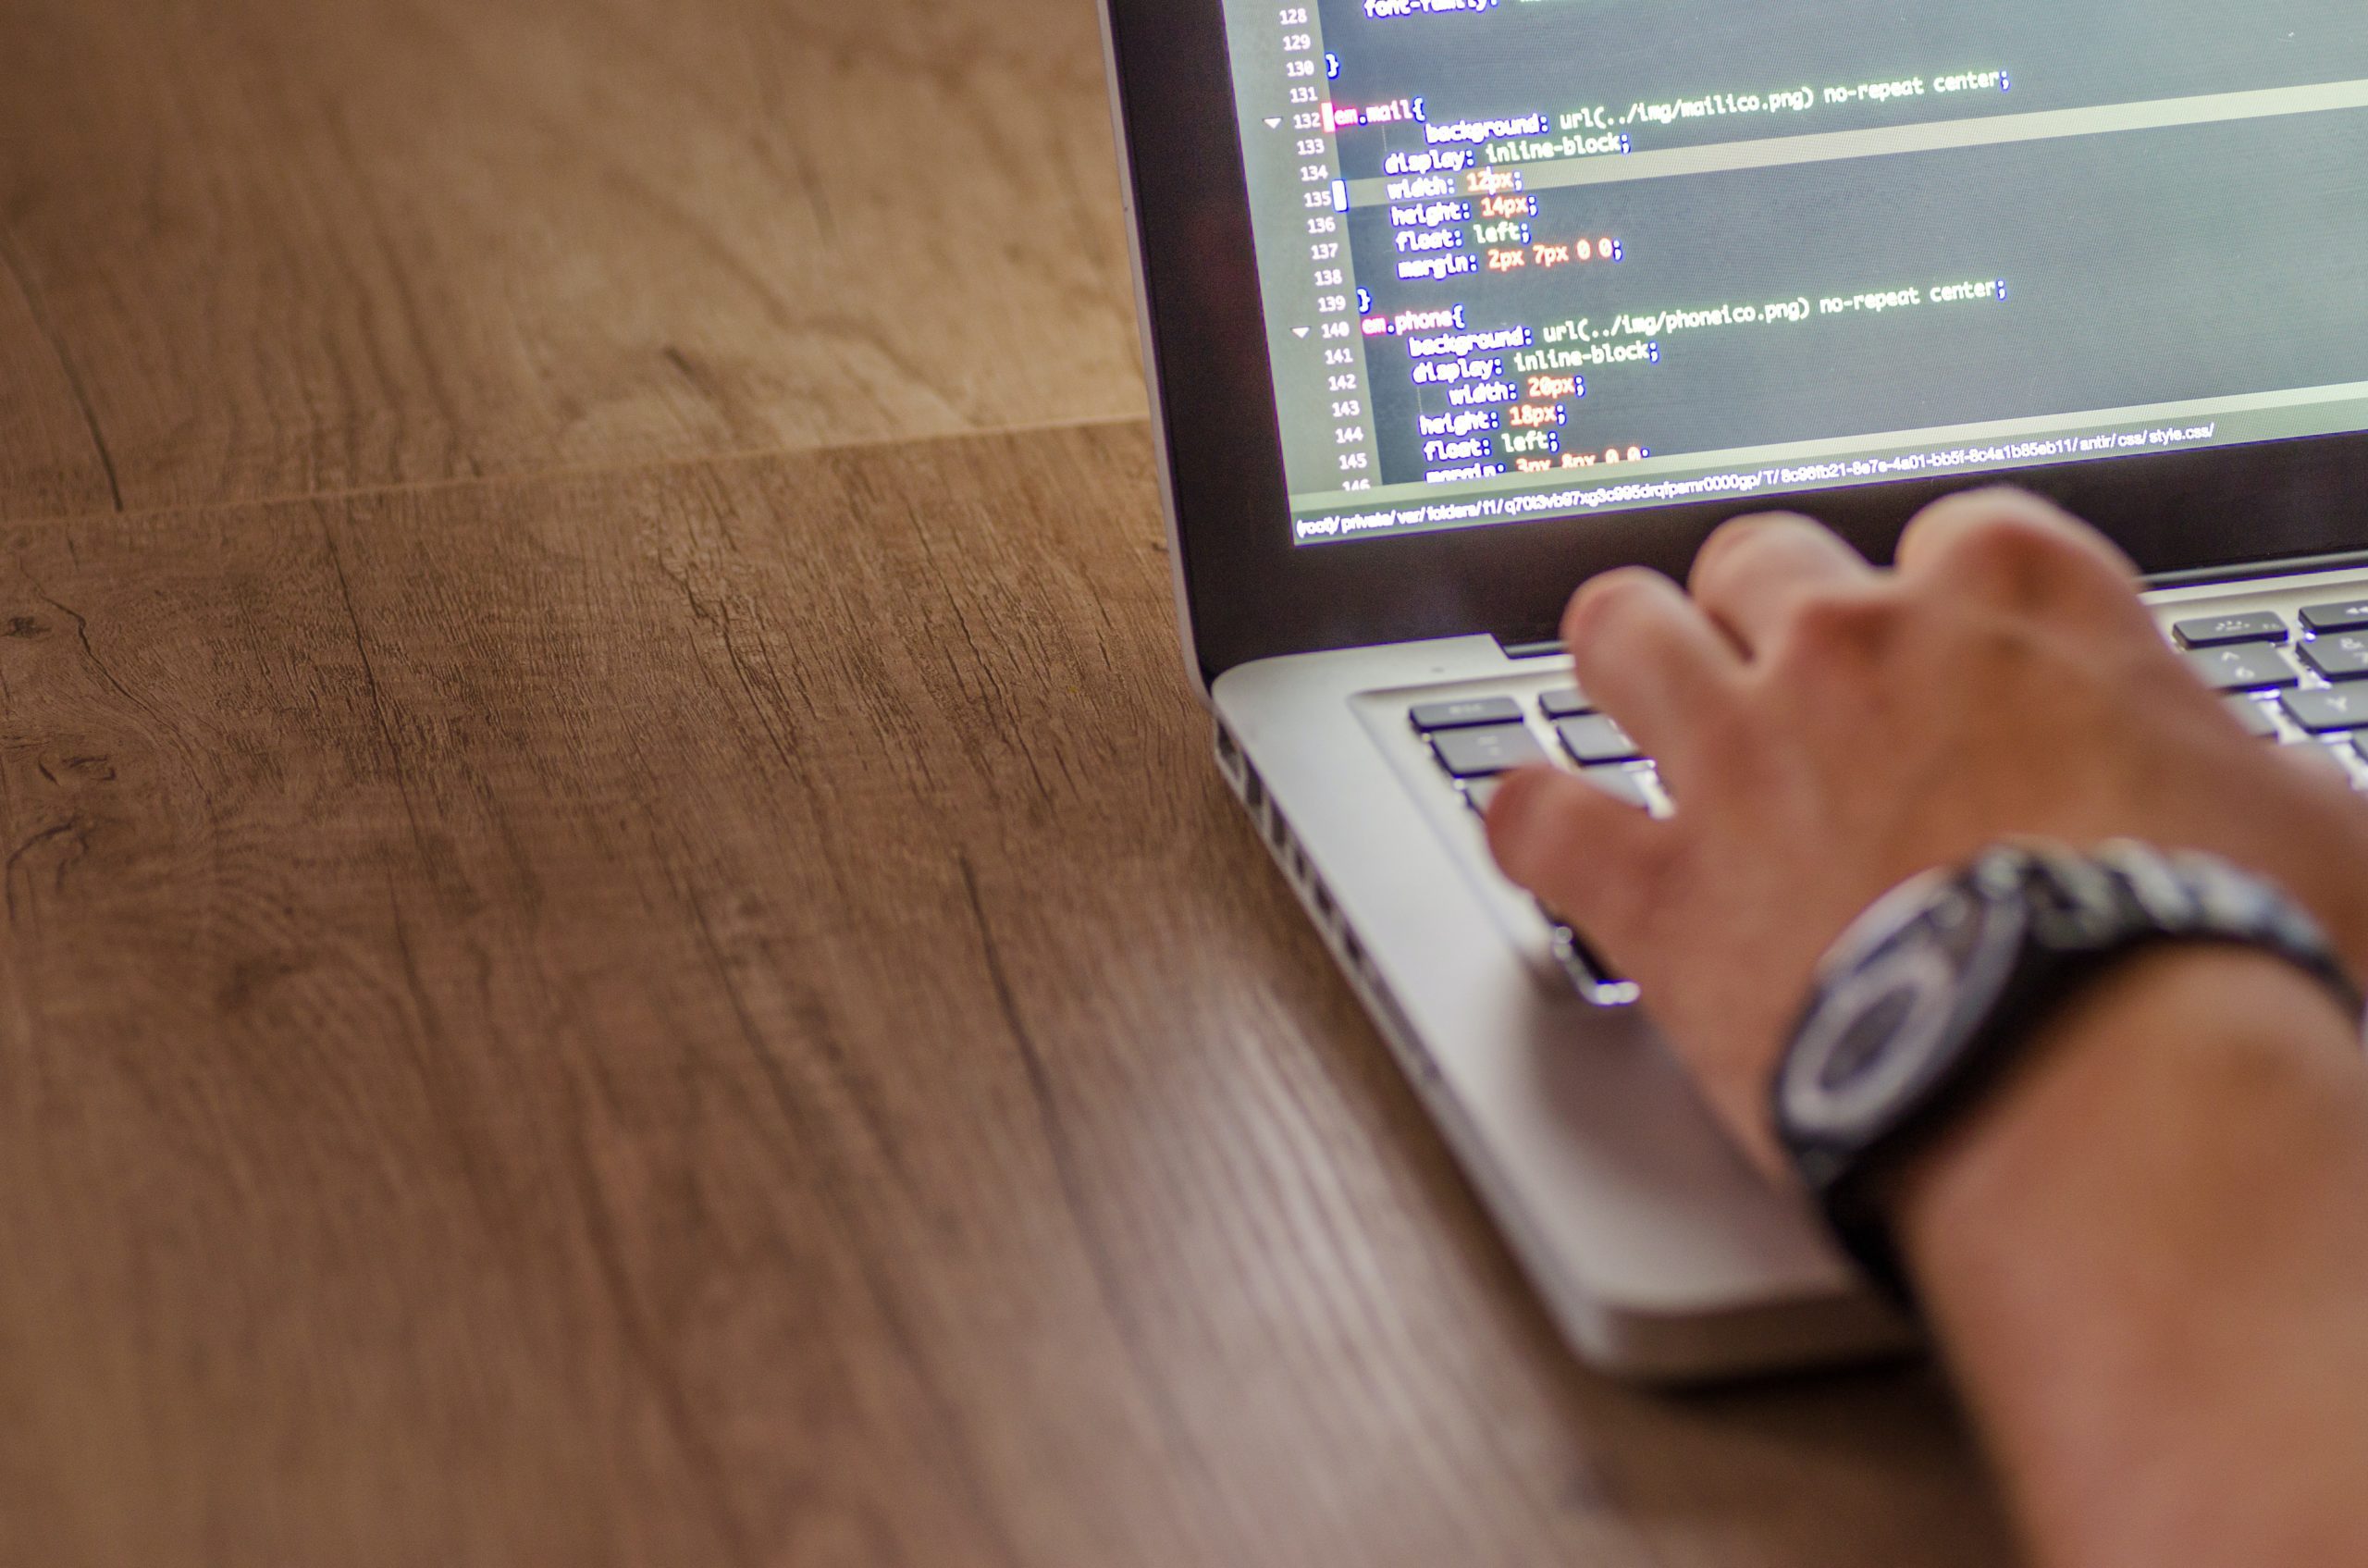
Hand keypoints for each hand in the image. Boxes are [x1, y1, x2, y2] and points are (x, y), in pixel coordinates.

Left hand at [1484, 487, 2367, 1176]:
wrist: (2105, 1089)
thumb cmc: (2220, 954)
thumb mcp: (2302, 821)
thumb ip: (2231, 764)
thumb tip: (2245, 782)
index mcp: (2012, 600)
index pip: (1950, 535)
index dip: (1939, 600)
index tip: (1942, 651)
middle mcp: (1853, 648)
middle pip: (1756, 561)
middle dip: (1759, 612)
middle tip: (1774, 677)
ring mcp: (1737, 757)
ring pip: (1618, 634)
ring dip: (1621, 661)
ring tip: (1627, 695)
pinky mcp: (1658, 888)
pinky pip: (1536, 817)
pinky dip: (1528, 821)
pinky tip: (1535, 828)